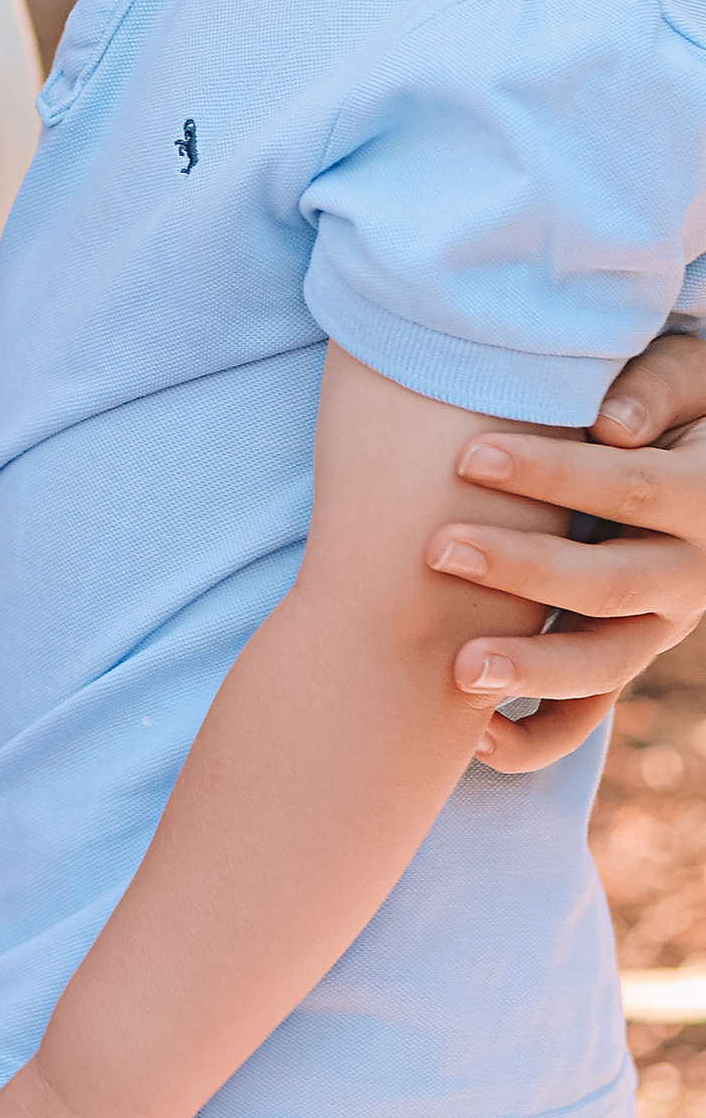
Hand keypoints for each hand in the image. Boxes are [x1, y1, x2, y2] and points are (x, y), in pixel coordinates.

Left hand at [430, 330, 705, 770]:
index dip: (551, 474)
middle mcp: (690, 574)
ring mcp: (657, 626)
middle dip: (523, 571)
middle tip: (439, 549)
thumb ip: (655, 390)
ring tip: (459, 671)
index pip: (628, 487)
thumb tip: (610, 425)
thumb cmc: (677, 400)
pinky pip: (588, 716)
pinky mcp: (623, 655)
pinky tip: (473, 741)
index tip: (467, 456)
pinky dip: (536, 737)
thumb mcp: (687, 376)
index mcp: (702, 496)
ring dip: (532, 669)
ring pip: (604, 666)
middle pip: (610, 584)